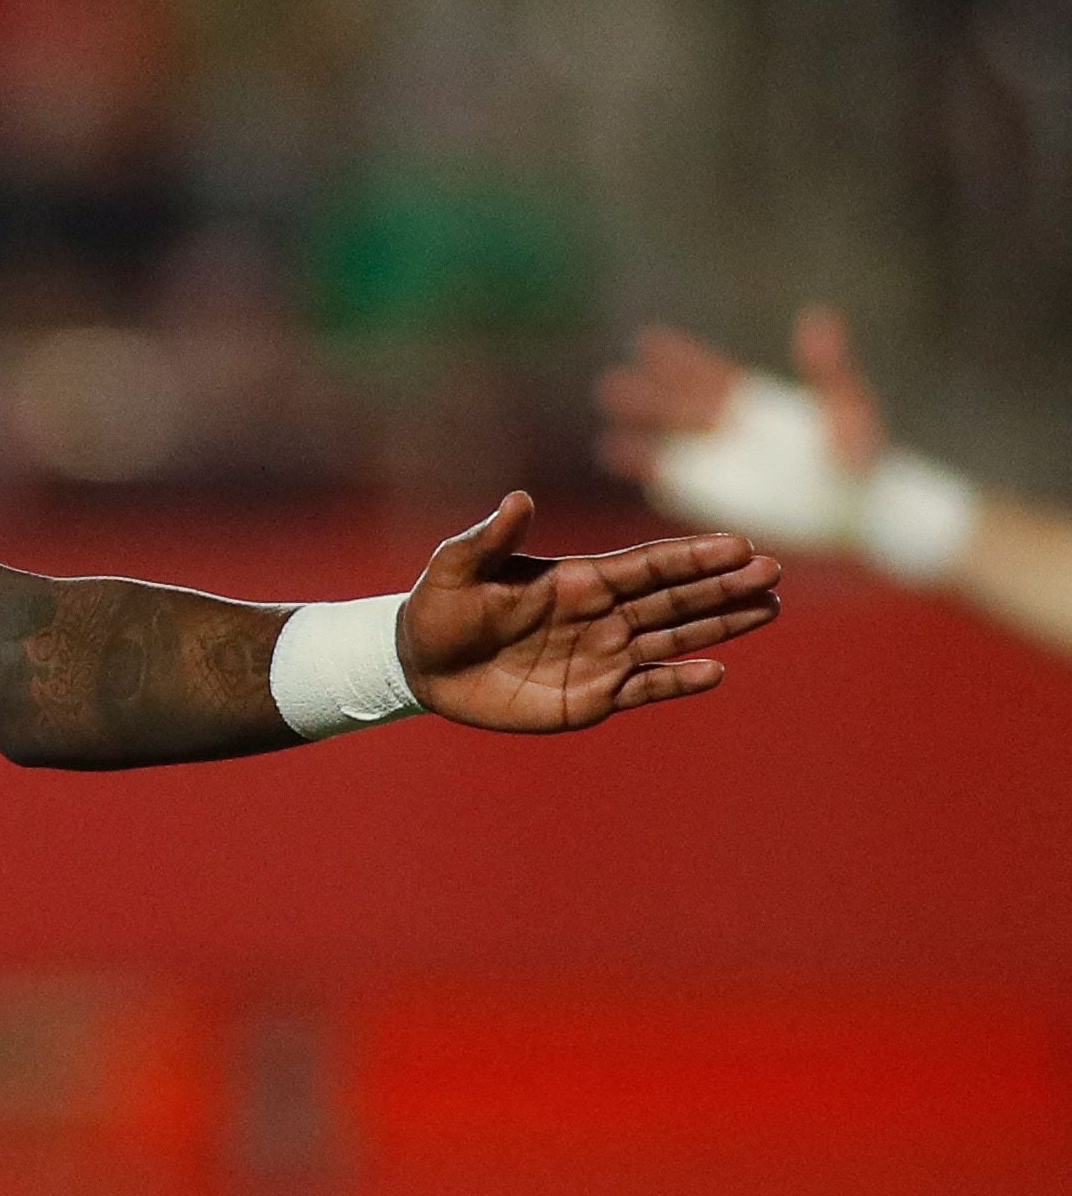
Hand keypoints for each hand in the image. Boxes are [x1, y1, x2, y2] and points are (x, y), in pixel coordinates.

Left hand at [399, 491, 780, 731]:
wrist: (422, 665)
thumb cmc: (439, 608)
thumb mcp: (457, 567)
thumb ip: (491, 537)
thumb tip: (519, 498)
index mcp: (576, 579)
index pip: (646, 564)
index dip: (691, 555)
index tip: (739, 544)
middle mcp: (600, 614)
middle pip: (674, 598)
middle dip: (723, 585)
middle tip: (774, 571)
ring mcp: (602, 655)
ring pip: (674, 638)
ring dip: (720, 624)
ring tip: (769, 607)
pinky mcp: (593, 697)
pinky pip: (646, 687)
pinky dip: (680, 681)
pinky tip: (717, 672)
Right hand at [599, 304, 887, 481]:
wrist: (865, 512)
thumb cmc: (862, 456)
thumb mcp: (847, 405)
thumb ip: (828, 369)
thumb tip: (817, 318)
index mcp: (751, 401)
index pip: (706, 375)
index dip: (678, 359)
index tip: (647, 341)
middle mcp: (726, 431)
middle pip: (675, 410)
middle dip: (644, 398)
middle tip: (611, 386)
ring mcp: (720, 467)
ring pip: (667, 449)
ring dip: (638, 442)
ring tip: (607, 442)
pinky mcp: (719, 501)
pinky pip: (676, 489)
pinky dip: (652, 478)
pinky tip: (628, 472)